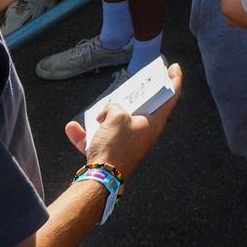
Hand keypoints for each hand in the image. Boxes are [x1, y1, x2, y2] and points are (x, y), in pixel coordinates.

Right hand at [66, 62, 182, 180]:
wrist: (100, 178)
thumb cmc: (115, 146)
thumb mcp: (117, 116)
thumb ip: (115, 107)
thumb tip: (107, 114)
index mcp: (154, 123)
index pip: (170, 96)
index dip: (174, 79)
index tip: (174, 67)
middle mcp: (143, 133)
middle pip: (143, 109)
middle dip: (136, 98)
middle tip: (134, 85)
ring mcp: (127, 145)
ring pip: (118, 124)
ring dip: (106, 117)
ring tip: (98, 111)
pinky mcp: (111, 154)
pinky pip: (98, 139)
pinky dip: (85, 134)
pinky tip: (72, 128)